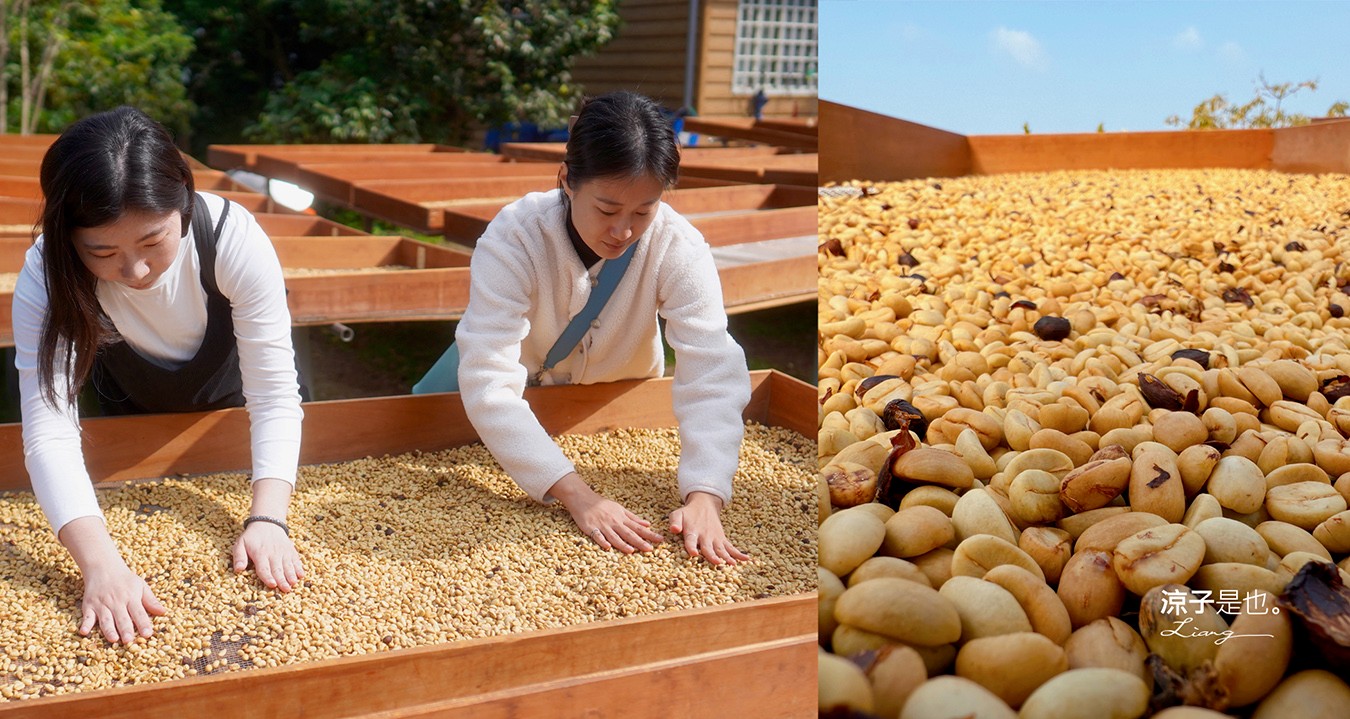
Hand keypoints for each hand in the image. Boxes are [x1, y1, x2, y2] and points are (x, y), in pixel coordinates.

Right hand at [79, 565, 166, 643]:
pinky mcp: (89, 606)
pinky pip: (87, 616)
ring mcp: (102, 604)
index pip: (139, 613)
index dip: (143, 624)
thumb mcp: (141, 586)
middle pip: (122, 618)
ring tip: (113, 639)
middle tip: (129, 641)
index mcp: (131, 598)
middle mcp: (116, 602)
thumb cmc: (125, 580)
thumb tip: (163, 612)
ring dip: (109, 629)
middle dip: (126, 629)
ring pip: (106, 619)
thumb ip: (151, 600)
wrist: (103, 568)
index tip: (148, 634)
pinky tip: (84, 632)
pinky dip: (85, 624)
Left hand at [233, 521, 303, 591]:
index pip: (264, 568)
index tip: (272, 584)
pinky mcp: (290, 550)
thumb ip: (239, 557)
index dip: (268, 577)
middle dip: (282, 580)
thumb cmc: (252, 537)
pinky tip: (301, 575)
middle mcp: (273, 553)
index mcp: (260, 554)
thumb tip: (238, 569)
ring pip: (288, 565)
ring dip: (291, 575)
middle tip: (286, 590)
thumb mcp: (240, 544)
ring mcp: (283, 551)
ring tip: (294, 584)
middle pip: (278, 569)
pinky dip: (299, 567)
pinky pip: (296, 559)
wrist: (267, 523)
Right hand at [548, 472, 664, 552]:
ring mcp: (603, 525)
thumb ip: (633, 518)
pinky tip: (607, 547)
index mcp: (622, 518)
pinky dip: (602, 541)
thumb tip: (648, 524)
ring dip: (623, 544)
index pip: (638, 528)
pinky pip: (597, 536)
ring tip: (632, 550)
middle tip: (651, 549)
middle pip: (629, 533)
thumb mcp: (620, 509)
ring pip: (614, 536)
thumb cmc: (602, 505)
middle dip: (640, 541)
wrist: (583, 498)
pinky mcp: (591, 528)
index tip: (660, 539)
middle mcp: (614, 522)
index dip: (649, 534)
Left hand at [669, 492, 750, 565]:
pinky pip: (730, 547)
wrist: (704, 504)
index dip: (692, 546)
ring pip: (721, 549)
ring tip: (733, 564)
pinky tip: (746, 559)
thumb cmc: (688, 513)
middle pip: (708, 547)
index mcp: (692, 531)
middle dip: (712, 555)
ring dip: (727, 557)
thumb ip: (674, 521)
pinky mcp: (722, 539)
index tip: (693, 553)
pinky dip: (738, 553)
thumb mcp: (678, 514)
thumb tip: (673, 529)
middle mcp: (705, 535)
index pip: (691, 539)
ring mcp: (715, 538)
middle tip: (716, 562)